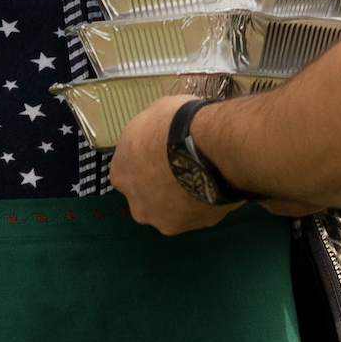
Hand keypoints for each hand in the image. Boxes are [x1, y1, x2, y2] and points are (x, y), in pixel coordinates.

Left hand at [111, 94, 239, 234]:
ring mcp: (168, 221)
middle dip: (161, 186)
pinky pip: (200, 213)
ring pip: (174, 210)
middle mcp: (139, 205)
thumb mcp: (152, 114)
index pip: (127, 171)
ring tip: (204, 175)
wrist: (214, 148)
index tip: (160, 151)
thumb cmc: (177, 124)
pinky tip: (218, 183)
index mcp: (122, 175)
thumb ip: (147, 135)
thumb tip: (154, 136)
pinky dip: (207, 201)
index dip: (144, 161)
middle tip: (182, 166)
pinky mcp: (197, 226)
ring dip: (184, 197)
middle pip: (147, 198)